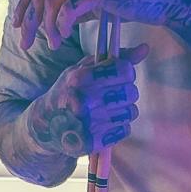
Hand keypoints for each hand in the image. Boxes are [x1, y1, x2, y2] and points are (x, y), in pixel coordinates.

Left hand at [14, 0, 190, 50]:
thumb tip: (55, 17)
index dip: (25, 4)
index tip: (18, 25)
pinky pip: (70, 9)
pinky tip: (63, 38)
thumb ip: (77, 2)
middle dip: (29, 20)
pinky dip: (61, 26)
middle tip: (26, 43)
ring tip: (53, 45)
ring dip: (47, 27)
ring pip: (52, 2)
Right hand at [26, 46, 148, 156]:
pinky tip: (106, 123)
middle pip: (131, 92)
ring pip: (131, 112)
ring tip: (109, 109)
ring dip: (124, 109)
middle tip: (113, 94)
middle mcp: (85, 101)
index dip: (126, 72)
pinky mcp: (94, 142)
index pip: (124, 70)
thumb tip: (144, 49)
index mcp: (80, 79)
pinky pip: (125, 129)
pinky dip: (119, 126)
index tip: (119, 75)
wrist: (46, 125)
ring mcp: (90, 123)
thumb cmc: (68, 92)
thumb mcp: (82, 70)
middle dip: (126, 91)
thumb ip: (113, 59)